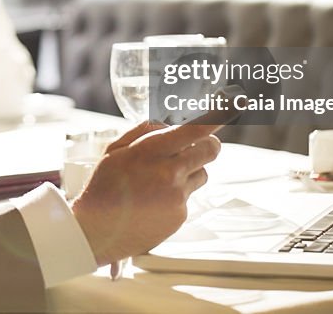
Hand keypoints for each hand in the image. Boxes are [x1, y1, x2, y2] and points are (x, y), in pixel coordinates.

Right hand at [70, 120, 220, 265]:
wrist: (97, 231)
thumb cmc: (103, 187)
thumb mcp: (115, 150)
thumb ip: (144, 131)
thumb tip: (169, 123)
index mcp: (151, 152)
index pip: (195, 128)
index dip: (219, 112)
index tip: (235, 100)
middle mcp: (169, 173)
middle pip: (211, 149)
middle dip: (208, 142)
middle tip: (196, 144)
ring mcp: (177, 196)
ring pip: (202, 172)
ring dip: (189, 170)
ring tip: (160, 180)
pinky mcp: (180, 215)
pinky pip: (189, 196)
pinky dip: (176, 194)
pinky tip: (154, 200)